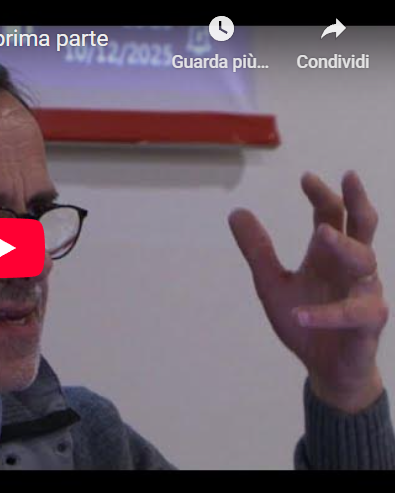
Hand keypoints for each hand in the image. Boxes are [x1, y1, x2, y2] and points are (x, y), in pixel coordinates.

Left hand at [229, 171, 388, 412]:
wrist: (327, 368)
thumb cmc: (306, 319)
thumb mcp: (271, 283)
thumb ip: (258, 250)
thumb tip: (236, 211)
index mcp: (329, 256)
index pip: (332, 215)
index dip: (323, 194)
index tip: (305, 176)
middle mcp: (352, 268)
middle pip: (363, 226)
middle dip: (356, 201)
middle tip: (348, 176)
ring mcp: (364, 293)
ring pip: (365, 262)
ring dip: (344, 246)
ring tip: (320, 234)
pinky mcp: (367, 324)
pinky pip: (351, 314)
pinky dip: (325, 314)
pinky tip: (300, 313)